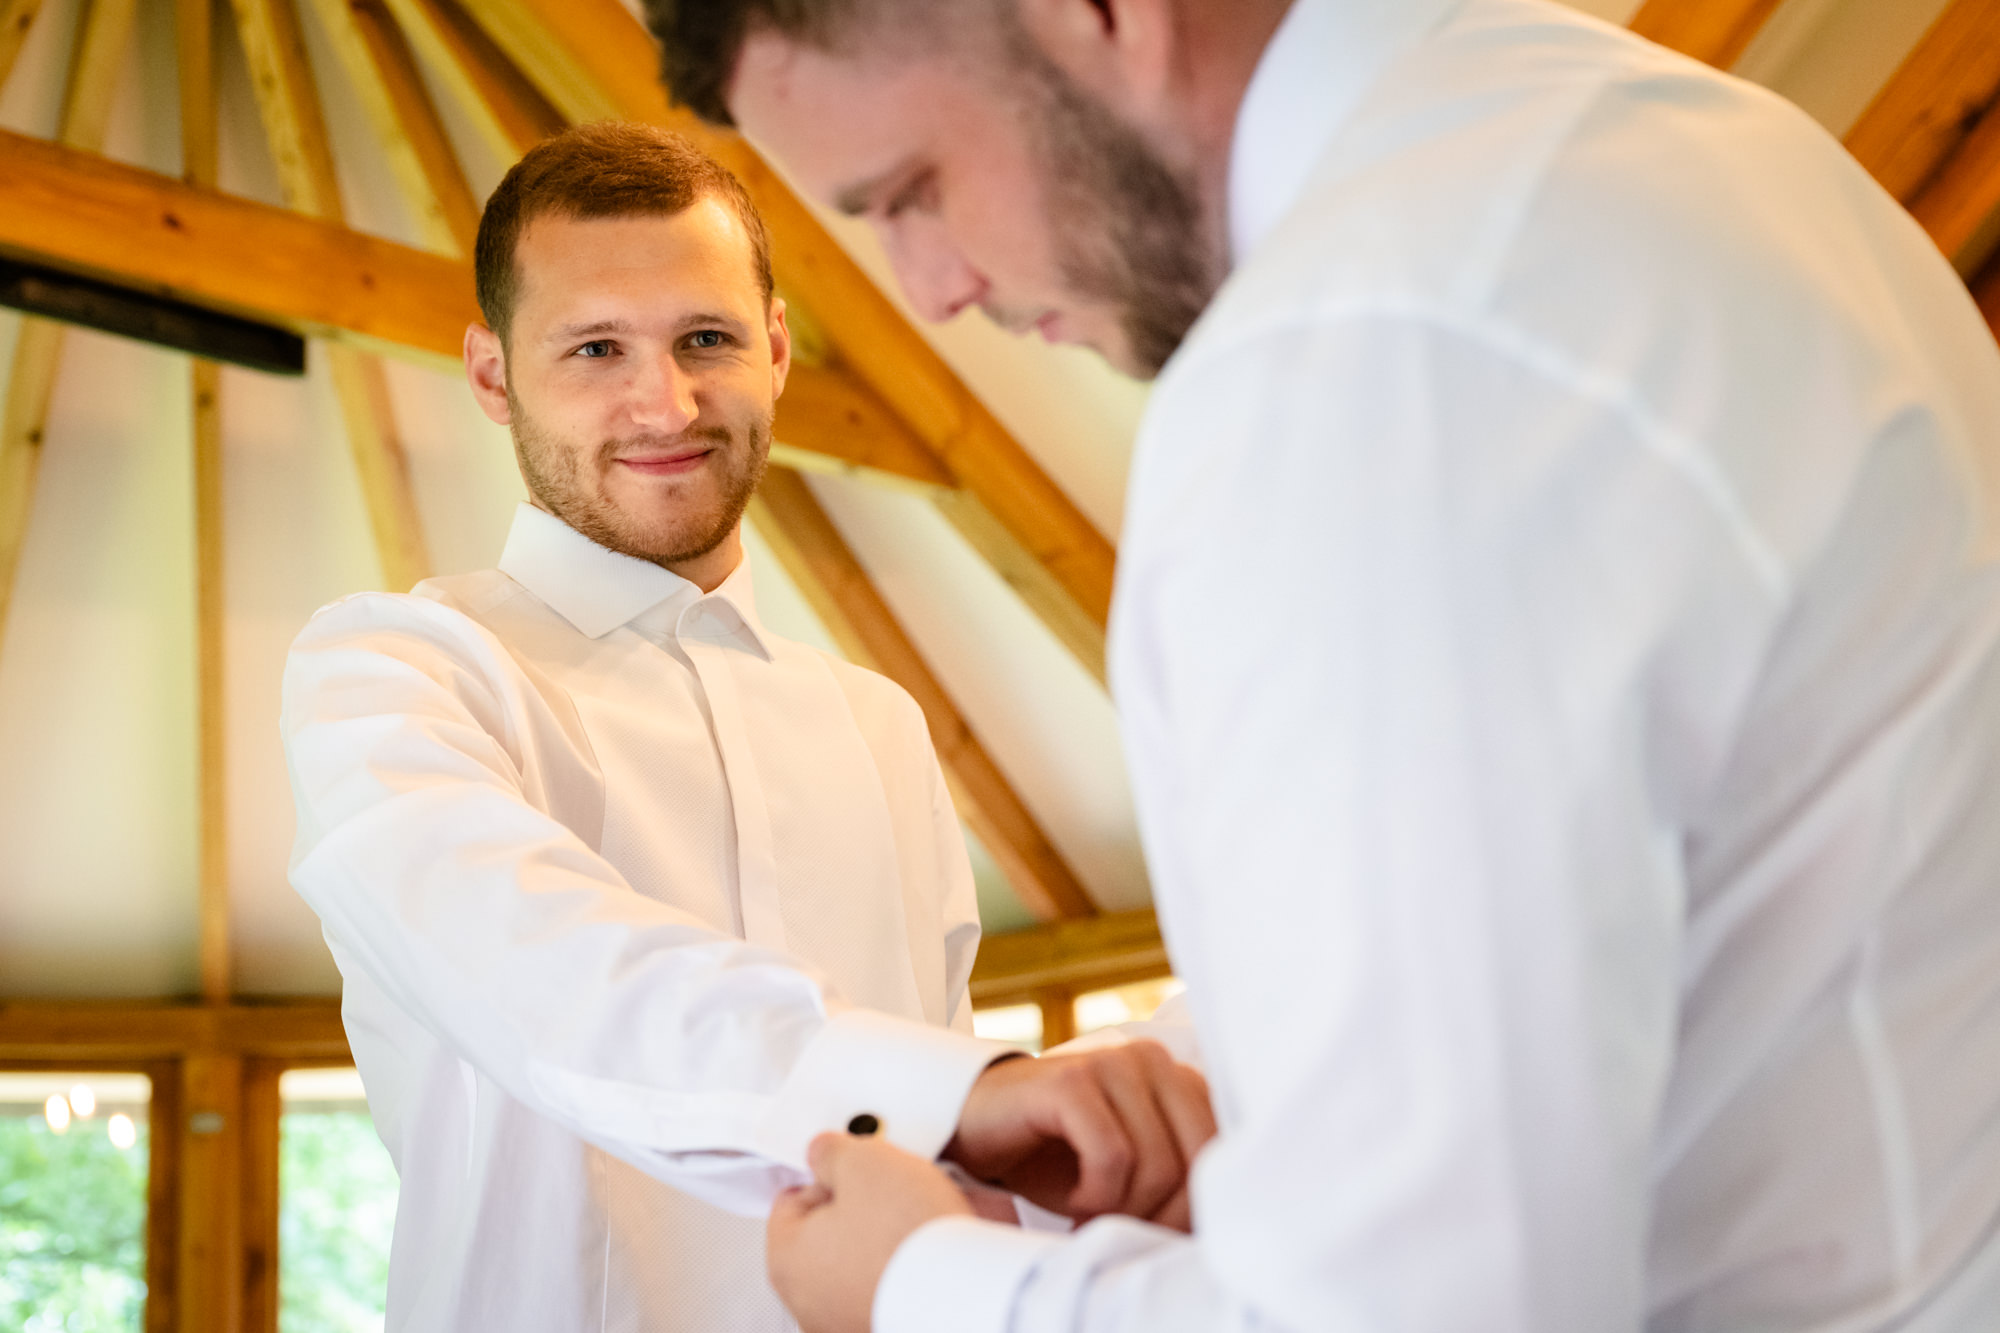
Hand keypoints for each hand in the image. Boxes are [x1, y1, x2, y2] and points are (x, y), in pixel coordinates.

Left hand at [767, 1132, 972, 1332]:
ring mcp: (843, 1321)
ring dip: (883, 1238)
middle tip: (891, 1192)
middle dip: (859, 1207)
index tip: (857, 1170)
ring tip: (915, 1222)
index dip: (830, 1175)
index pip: (792, 1199)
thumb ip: (829, 1152)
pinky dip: (901, 1269)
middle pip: (826, 1232)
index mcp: (785, 1259)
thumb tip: (823, 1153)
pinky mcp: (881, 1326)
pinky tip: (925, 1253)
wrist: (962, 1292)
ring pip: (858, 1260)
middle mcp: (807, 1300)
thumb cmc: (907, 1237)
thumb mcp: (862, 1161)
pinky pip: (886, 1285)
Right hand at [944, 1039, 1214, 1228]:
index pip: (1221, 1152)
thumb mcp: (1131, 1170)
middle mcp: (1152, 1060)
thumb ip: (1177, 1177)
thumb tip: (1214, 1227)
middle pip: (1194, 1161)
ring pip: (1156, 1163)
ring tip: (1091, 1216)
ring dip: (1123, 1209)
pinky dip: (1097, 1195)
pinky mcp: (1072, 1082)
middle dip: (1162, 1215)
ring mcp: (1112, 1064)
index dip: (1194, 1207)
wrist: (976, 1127)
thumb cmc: (1056, 1157)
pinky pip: (1113, 1155)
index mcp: (1178, 1078)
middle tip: (1121, 1231)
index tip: (1153, 1232)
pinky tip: (1075, 1201)